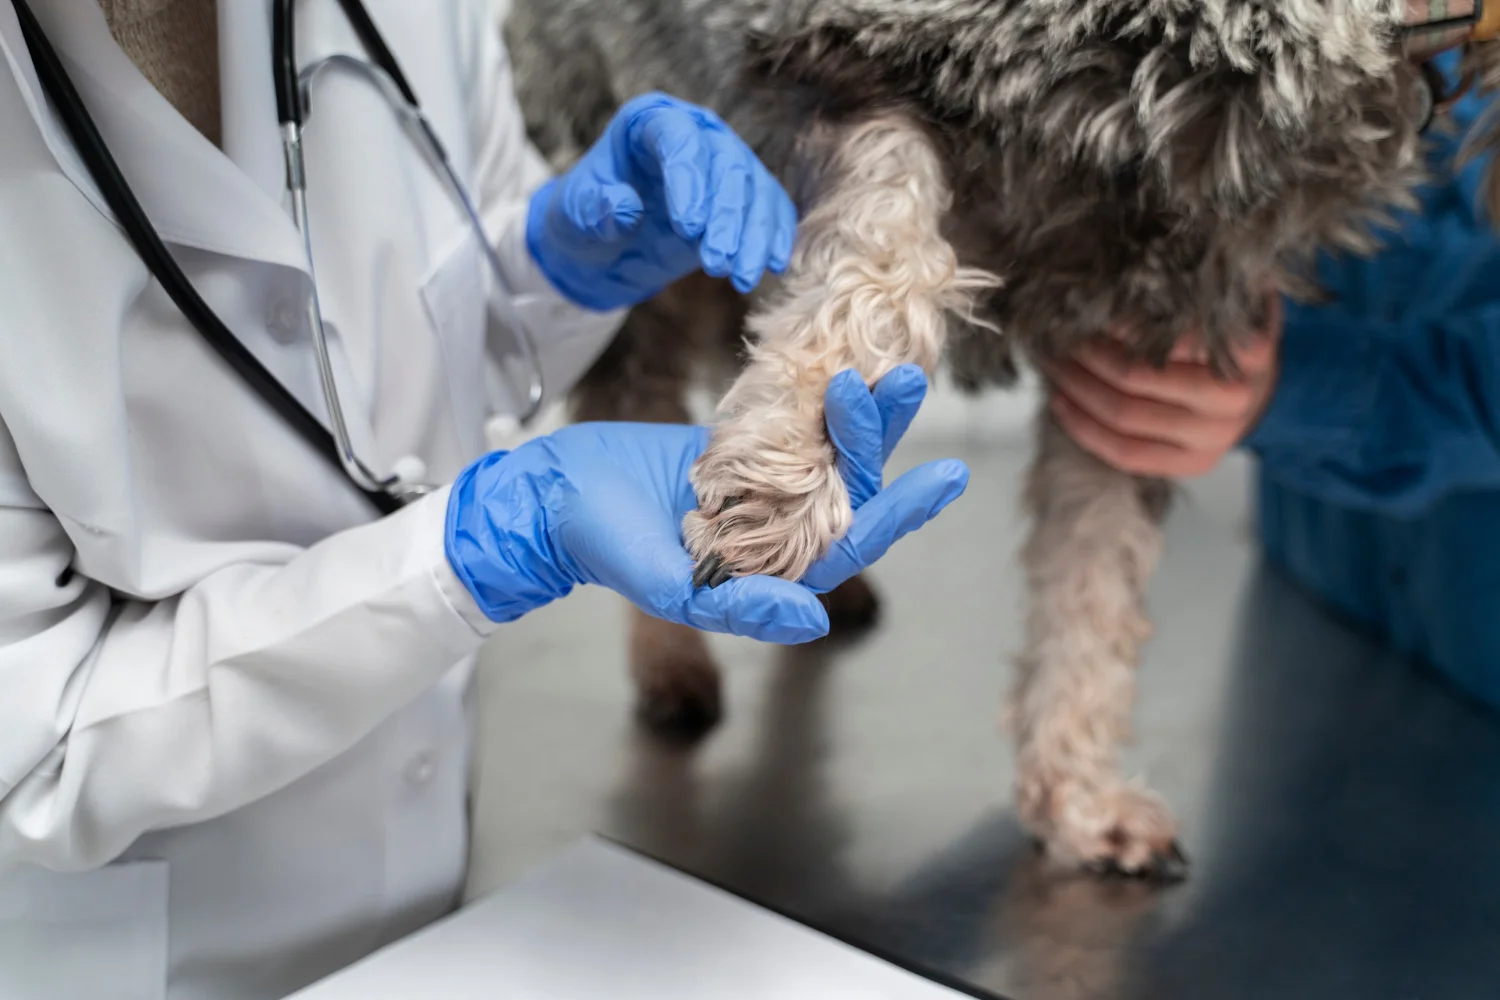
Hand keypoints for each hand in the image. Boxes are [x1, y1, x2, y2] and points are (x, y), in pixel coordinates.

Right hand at [445, 365, 966, 642]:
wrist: (557, 496)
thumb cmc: (606, 548)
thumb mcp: (671, 585)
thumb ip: (741, 606)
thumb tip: (812, 621)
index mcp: (773, 568)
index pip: (852, 539)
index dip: (902, 510)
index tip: (949, 476)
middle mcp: (778, 526)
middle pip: (849, 482)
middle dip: (881, 437)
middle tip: (905, 383)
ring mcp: (761, 481)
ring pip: (827, 446)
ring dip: (861, 412)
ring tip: (891, 368)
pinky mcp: (738, 444)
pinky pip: (789, 418)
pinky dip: (816, 394)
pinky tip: (842, 362)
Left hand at [526, 92, 796, 309]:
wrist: (605, 248)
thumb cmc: (585, 221)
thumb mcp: (576, 217)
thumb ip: (596, 210)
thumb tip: (625, 208)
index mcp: (648, 123)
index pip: (679, 140)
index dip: (689, 181)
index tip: (689, 228)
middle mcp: (694, 134)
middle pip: (726, 165)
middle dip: (726, 217)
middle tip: (717, 263)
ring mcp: (723, 163)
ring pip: (753, 190)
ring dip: (752, 236)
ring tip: (742, 278)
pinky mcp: (742, 197)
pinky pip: (769, 209)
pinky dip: (773, 238)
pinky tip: (772, 265)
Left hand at [1048, 296, 1281, 477]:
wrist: (1255, 389)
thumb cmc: (1226, 337)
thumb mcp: (1222, 303)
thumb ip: (1192, 289)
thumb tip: (1129, 271)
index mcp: (1248, 350)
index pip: (1168, 337)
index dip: (1119, 324)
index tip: (1088, 305)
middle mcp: (1233, 398)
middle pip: (1137, 377)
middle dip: (1087, 354)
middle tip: (1058, 334)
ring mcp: (1213, 439)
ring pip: (1125, 417)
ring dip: (1076, 388)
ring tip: (1053, 363)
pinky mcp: (1190, 466)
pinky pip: (1125, 453)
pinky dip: (1084, 428)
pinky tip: (1060, 403)